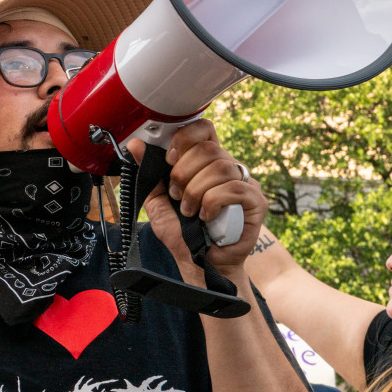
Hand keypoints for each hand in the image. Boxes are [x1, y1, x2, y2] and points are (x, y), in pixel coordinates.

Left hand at [135, 119, 263, 283]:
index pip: (204, 130)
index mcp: (205, 162)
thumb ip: (148, 172)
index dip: (186, 137)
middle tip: (176, 196)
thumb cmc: (182, 231)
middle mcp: (228, 168)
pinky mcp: (256, 201)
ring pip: (221, 168)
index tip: (170, 158)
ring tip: (189, 211)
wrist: (197, 261)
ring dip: (196, 191)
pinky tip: (205, 217)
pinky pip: (235, 189)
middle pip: (209, 148)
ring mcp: (245, 183)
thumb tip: (135, 144)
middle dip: (184, 173)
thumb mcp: (157, 199)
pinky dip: (213, 202)